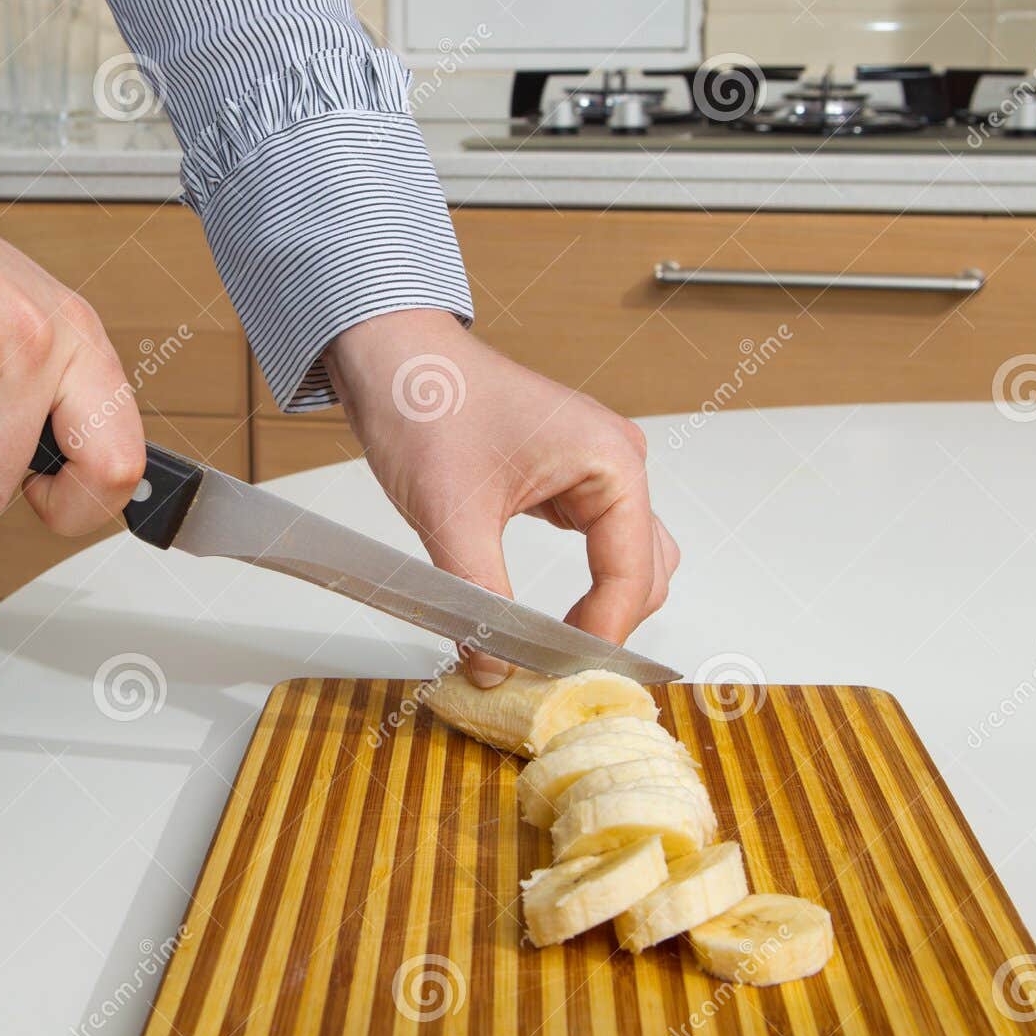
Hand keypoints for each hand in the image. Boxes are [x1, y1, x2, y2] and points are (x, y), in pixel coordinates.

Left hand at [325, 309, 678, 686]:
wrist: (391, 356)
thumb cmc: (426, 404)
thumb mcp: (452, 516)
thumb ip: (480, 600)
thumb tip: (494, 668)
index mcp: (611, 461)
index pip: (631, 575)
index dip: (599, 636)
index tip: (560, 678)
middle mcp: (616, 462)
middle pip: (644, 573)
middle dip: (605, 626)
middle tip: (553, 674)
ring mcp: (594, 470)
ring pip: (624, 562)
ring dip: (597, 607)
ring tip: (547, 651)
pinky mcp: (564, 479)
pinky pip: (593, 546)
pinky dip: (576, 585)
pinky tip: (537, 616)